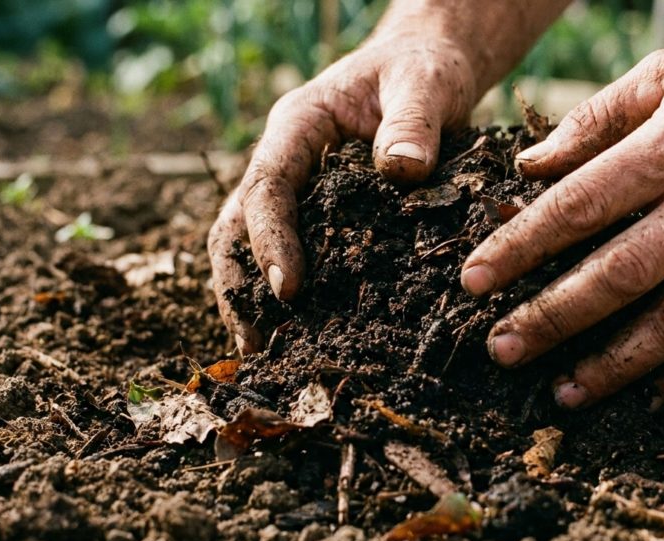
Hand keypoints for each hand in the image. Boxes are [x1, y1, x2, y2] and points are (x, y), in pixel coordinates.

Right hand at [208, 31, 477, 352]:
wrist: (426, 66)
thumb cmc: (423, 70)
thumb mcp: (426, 85)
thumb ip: (413, 124)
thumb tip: (399, 170)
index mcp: (298, 125)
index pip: (267, 186)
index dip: (271, 241)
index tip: (289, 291)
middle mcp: (285, 158)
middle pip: (238, 223)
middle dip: (239, 284)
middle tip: (257, 342)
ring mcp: (296, 185)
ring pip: (249, 243)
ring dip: (248, 296)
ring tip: (264, 352)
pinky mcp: (315, 209)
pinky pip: (287, 251)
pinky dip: (279, 292)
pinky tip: (295, 333)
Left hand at [460, 8, 663, 408]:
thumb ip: (595, 118)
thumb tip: (530, 167)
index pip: (579, 206)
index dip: (521, 248)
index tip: (474, 281)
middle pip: (619, 274)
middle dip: (552, 318)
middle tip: (502, 350)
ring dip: (617, 364)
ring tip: (565, 392)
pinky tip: (653, 395)